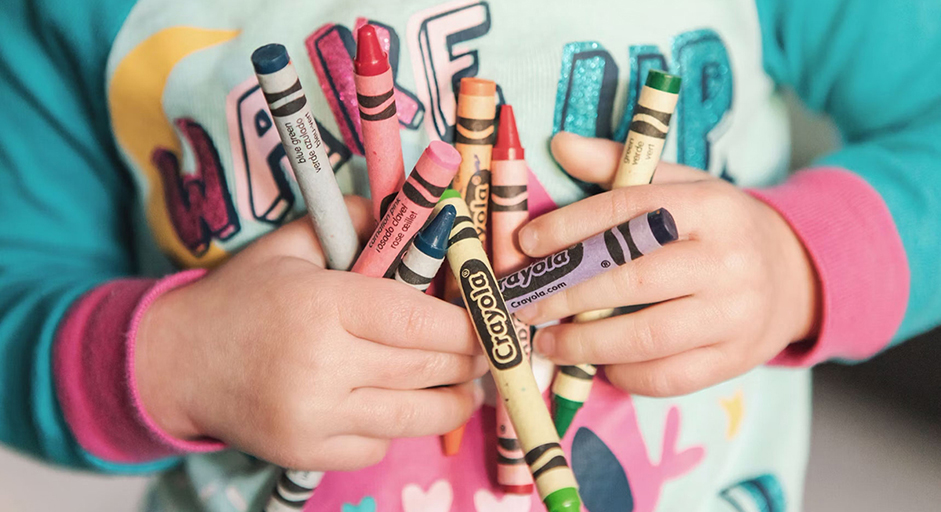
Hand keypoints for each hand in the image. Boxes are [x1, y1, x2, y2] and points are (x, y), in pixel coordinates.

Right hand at [135, 196, 487, 470]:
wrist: (177, 362)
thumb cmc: (243, 297)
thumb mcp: (292, 245)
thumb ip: (355, 220)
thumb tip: (417, 212)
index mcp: (323, 305)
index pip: (422, 321)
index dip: (470, 324)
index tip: (492, 320)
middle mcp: (322, 366)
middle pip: (429, 369)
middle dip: (471, 360)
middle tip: (489, 350)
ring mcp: (315, 418)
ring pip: (416, 416)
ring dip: (453, 400)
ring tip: (465, 385)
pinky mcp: (309, 455)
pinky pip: (380, 445)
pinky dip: (399, 426)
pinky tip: (396, 403)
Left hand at [514, 132, 819, 396]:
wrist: (792, 274)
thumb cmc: (717, 227)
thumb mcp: (679, 185)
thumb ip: (619, 167)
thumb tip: (559, 144)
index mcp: (710, 207)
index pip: (629, 211)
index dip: (570, 228)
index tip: (527, 244)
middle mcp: (726, 261)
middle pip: (632, 279)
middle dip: (567, 294)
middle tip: (525, 304)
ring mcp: (734, 315)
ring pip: (646, 336)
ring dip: (585, 344)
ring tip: (547, 342)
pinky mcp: (735, 359)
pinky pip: (668, 377)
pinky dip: (623, 373)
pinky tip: (597, 363)